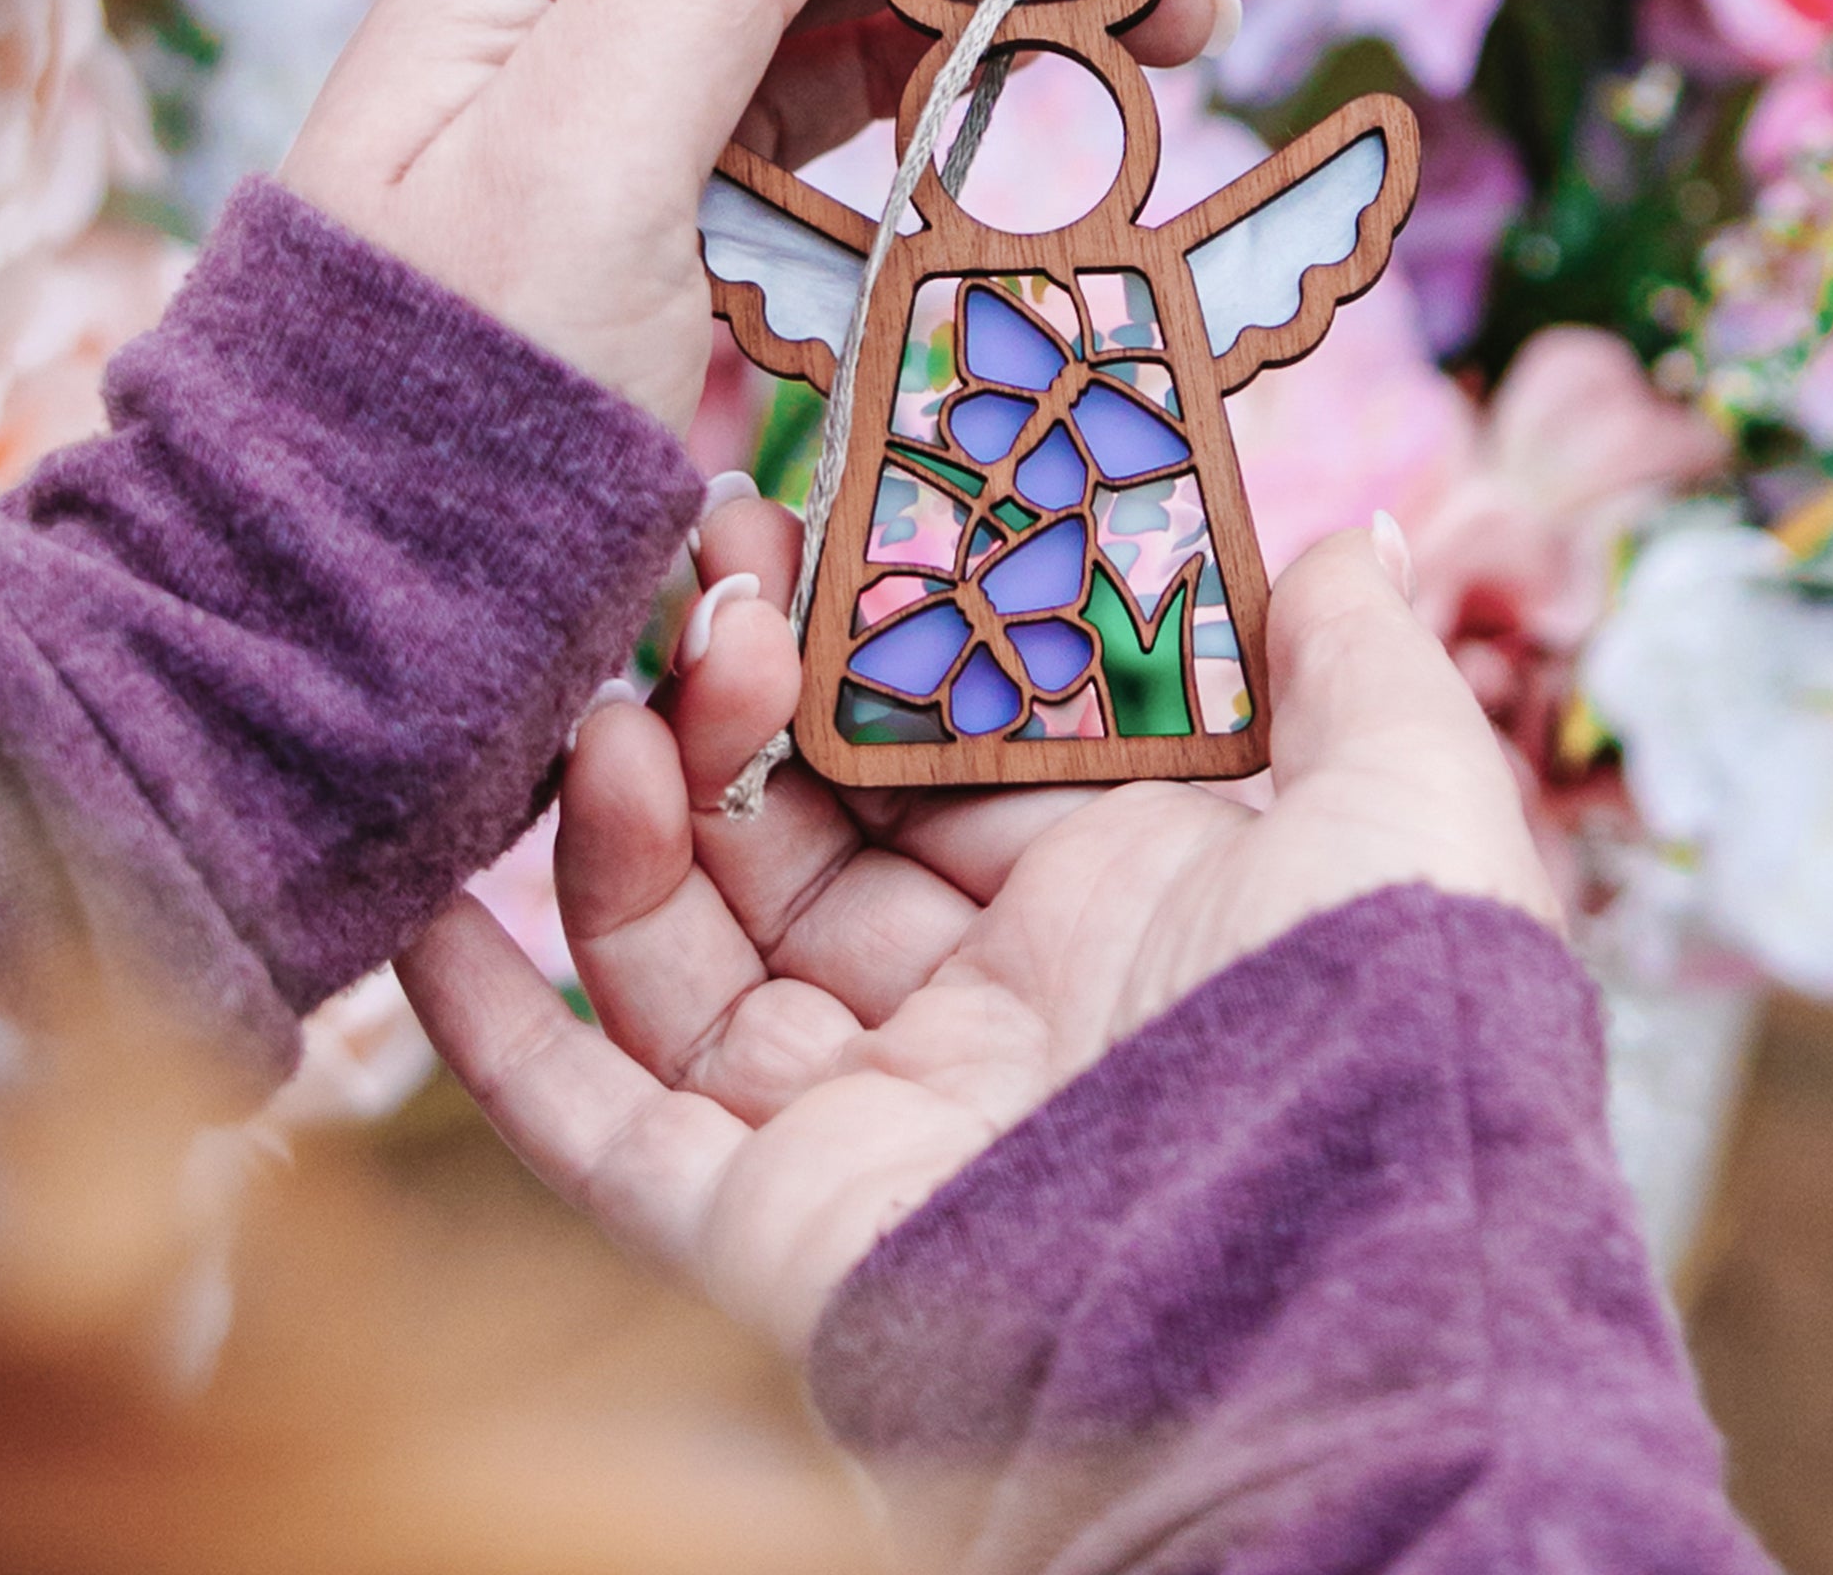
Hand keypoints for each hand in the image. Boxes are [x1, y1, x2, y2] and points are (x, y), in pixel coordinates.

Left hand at [279, 0, 1248, 428]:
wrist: (342, 615)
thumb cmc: (445, 402)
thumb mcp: (579, 155)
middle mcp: (592, 27)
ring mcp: (631, 137)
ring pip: (849, 23)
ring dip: (1007, 15)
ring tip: (1157, 47)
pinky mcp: (664, 244)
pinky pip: (821, 138)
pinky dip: (937, 116)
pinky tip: (1013, 126)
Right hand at [398, 497, 1559, 1355]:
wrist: (1329, 1306)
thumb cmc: (1382, 1025)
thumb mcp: (1408, 800)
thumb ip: (1357, 664)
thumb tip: (1351, 535)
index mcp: (1109, 903)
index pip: (937, 754)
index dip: (855, 648)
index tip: (784, 527)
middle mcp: (979, 1006)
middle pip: (797, 840)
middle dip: (725, 710)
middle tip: (677, 583)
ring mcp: (864, 1116)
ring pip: (687, 955)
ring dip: (618, 830)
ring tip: (595, 715)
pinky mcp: (764, 1223)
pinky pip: (597, 1122)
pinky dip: (499, 1029)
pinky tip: (425, 912)